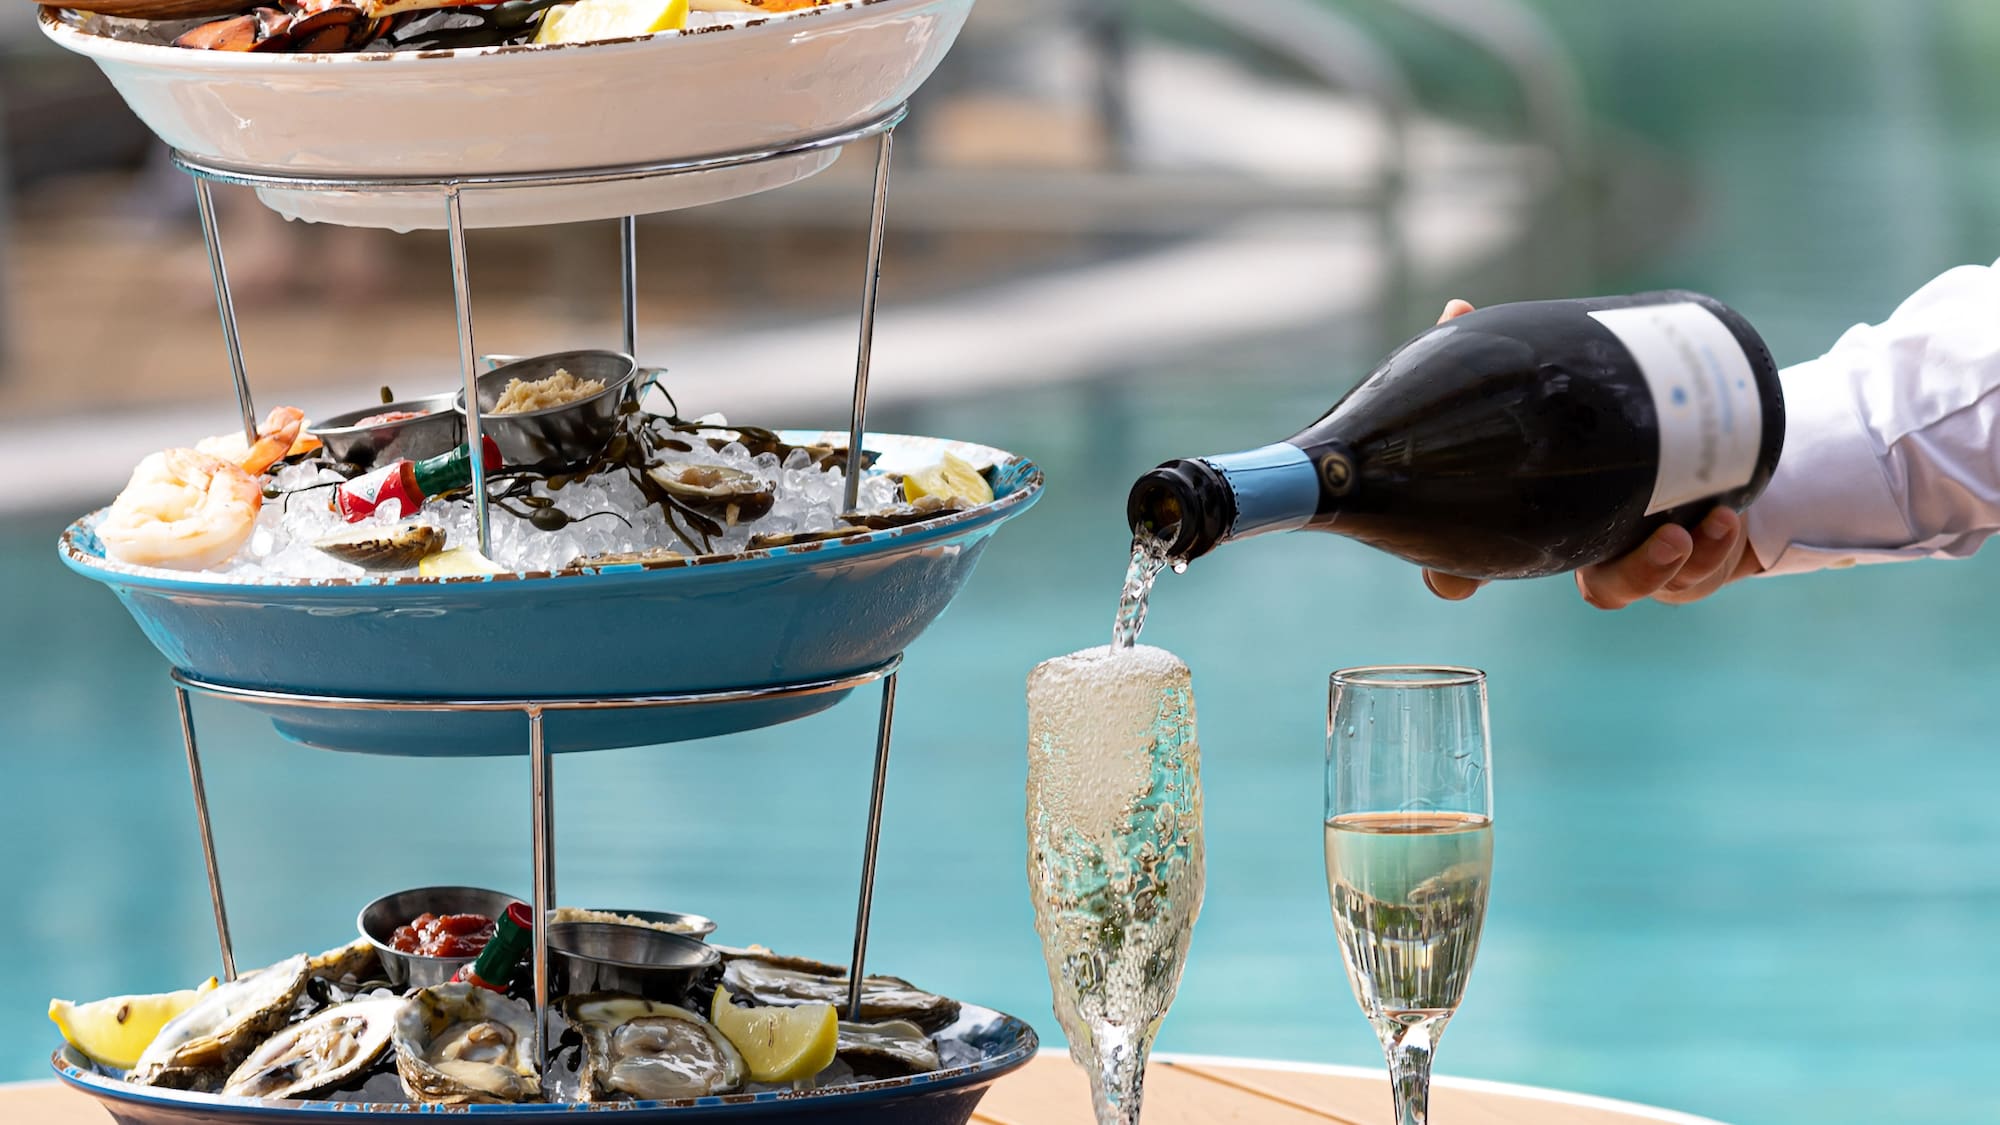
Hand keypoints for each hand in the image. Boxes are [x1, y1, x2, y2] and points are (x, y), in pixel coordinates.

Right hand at [1418, 300, 1764, 607]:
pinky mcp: (1692, 561)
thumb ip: (1501, 360)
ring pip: (1664, 586)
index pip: (1478, 567)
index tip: (1460, 580)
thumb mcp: (1547, 385)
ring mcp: (1645, 557)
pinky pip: (1701, 576)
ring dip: (1684, 564)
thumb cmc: (1593, 415)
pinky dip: (1715, 555)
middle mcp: (1592, 551)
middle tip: (1665, 541)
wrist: (1682, 440)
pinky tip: (1724, 520)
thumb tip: (1455, 307)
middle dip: (1631, 577)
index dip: (1458, 576)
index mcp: (1537, 523)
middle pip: (1602, 590)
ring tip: (1705, 522)